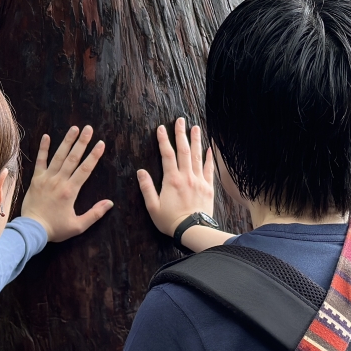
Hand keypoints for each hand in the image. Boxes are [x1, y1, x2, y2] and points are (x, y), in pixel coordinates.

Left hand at [18, 126, 112, 242]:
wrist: (32, 230)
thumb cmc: (55, 229)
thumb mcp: (78, 226)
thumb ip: (95, 214)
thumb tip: (110, 203)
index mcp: (71, 191)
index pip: (85, 169)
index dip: (94, 156)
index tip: (101, 144)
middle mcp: (59, 181)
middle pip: (73, 158)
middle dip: (82, 142)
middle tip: (89, 129)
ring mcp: (46, 178)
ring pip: (58, 156)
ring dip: (67, 141)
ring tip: (74, 128)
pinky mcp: (36, 179)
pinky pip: (40, 161)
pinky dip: (43, 148)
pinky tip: (46, 136)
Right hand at [138, 118, 224, 245]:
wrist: (193, 230)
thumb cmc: (171, 221)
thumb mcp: (153, 207)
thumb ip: (147, 188)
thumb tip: (140, 172)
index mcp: (171, 180)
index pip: (167, 154)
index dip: (163, 140)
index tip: (161, 128)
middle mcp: (186, 176)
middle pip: (183, 150)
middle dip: (181, 134)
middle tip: (180, 120)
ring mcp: (199, 180)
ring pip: (197, 156)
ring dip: (196, 140)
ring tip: (196, 127)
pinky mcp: (208, 187)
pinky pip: (209, 169)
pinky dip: (209, 158)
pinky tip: (209, 148)